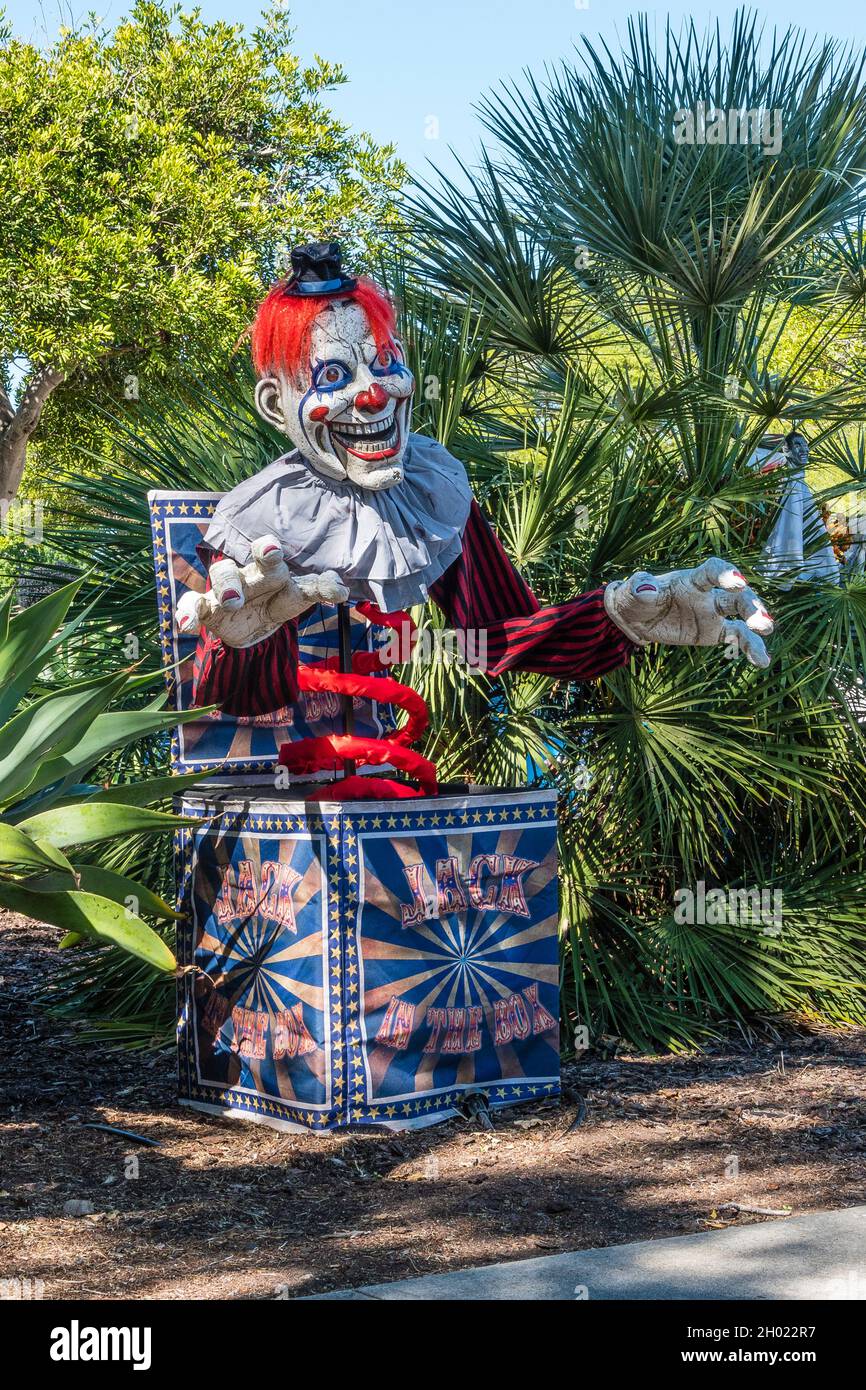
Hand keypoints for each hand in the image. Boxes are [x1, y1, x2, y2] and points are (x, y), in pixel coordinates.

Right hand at [175, 535, 348, 648]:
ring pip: (219, 580)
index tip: (274, 550)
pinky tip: (187, 625)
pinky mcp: (208, 610)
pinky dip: (188, 615)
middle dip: (247, 569)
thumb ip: (317, 589)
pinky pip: (192, 607)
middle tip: (257, 570)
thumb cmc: (278, 600)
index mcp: (268, 570)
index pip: (267, 555)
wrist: (255, 624)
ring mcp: (223, 592)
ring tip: (232, 602)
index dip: (268, 550)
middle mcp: (244, 576)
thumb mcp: (298, 597)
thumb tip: (341, 588)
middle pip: (237, 567)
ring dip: (225, 589)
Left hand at [603, 556, 774, 666]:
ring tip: (766, 634)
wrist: (638, 618)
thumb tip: (646, 587)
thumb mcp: (633, 592)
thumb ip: (640, 587)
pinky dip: (751, 648)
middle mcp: (708, 594)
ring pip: (742, 616)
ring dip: (757, 624)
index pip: (712, 571)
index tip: (739, 581)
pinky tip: (762, 662)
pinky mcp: (715, 632)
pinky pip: (737, 638)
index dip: (726, 574)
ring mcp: (714, 613)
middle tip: (764, 621)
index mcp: (691, 580)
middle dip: (751, 605)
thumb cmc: (637, 598)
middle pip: (735, 596)